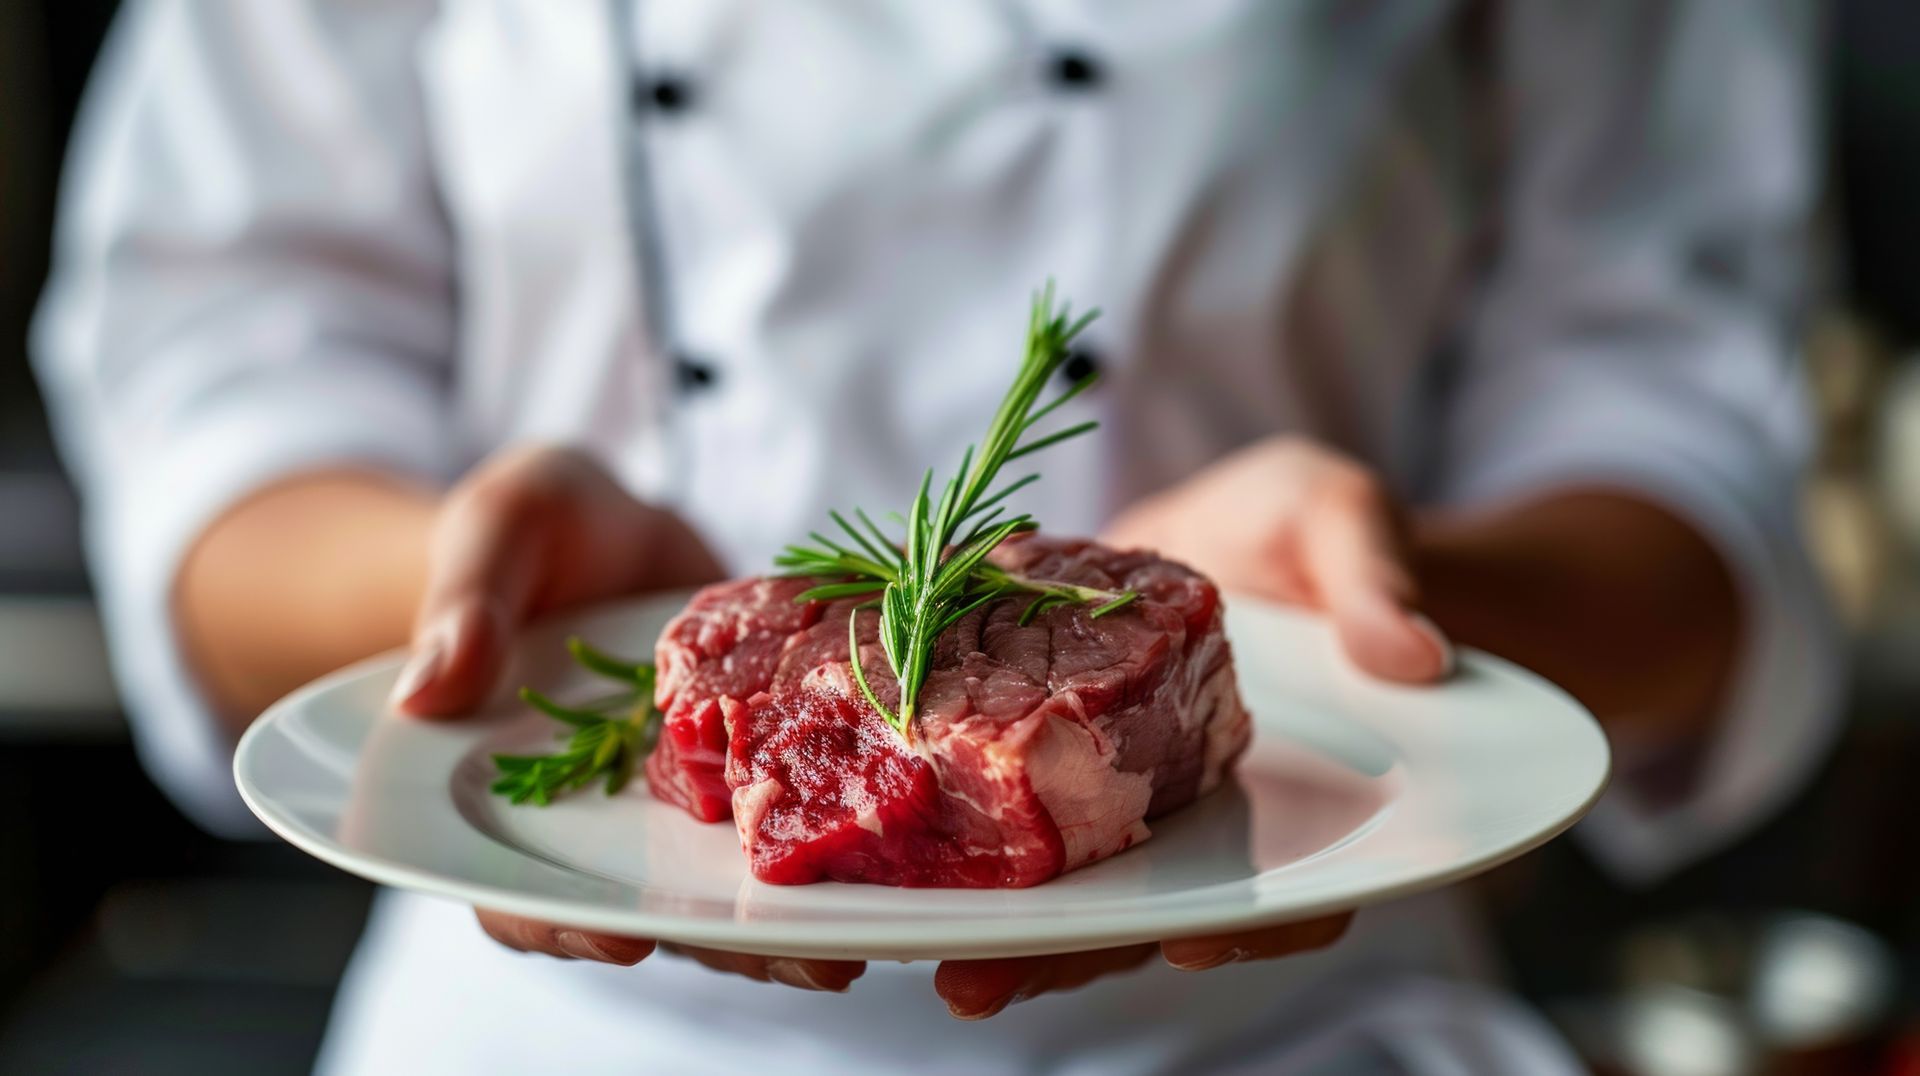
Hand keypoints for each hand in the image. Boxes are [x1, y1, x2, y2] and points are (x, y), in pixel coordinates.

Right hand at [389, 445, 859, 990]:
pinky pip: (800, 803)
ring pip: (735, 882)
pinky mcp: (761, 757)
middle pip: (656, 909)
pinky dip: (844, 829)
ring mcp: (691, 799)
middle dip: (731, 942)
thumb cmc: (530, 528)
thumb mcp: (496, 533)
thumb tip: (428, 690)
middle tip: (809, 962)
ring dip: (800, 916)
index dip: (561, 927)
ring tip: (873, 935)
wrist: (613, 515)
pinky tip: (906, 847)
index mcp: (522, 792)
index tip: (622, 937)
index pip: (517, 892)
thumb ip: (467, 608)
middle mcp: (610, 820)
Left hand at [951, 436, 1453, 1013]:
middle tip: (985, 983)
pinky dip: (951, 833)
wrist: (1225, 519)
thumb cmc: (1306, 528)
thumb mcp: (1342, 518)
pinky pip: (1000, 803)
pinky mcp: (1042, 750)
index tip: (1198, 935)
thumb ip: (1373, 577)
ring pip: (1067, 885)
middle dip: (1067, 953)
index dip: (1256, 925)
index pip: (1297, 890)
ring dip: (997, 925)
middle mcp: (1202, 821)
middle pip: (1150, 912)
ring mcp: (1119, 796)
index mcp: (1298, 796)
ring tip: (923, 951)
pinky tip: (884, 847)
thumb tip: (1413, 652)